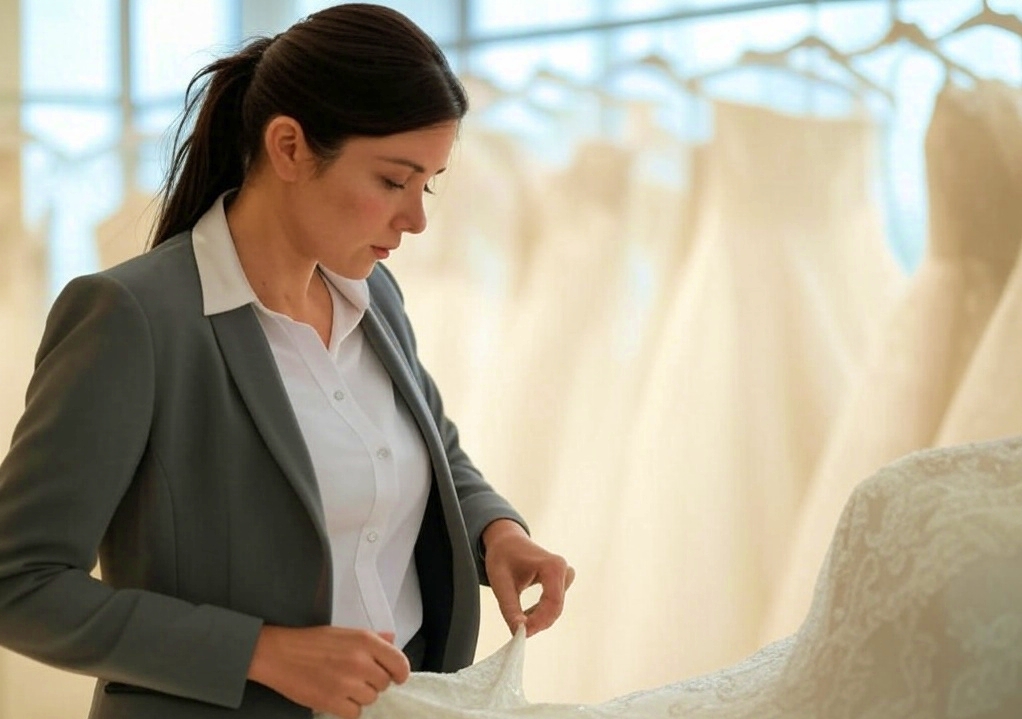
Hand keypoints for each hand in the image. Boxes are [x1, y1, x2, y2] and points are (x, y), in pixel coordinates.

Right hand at [247, 625, 409, 717]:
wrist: (278, 654)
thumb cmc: (310, 642)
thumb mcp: (344, 633)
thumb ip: (372, 639)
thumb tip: (392, 640)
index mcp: (365, 640)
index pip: (399, 662)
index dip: (400, 672)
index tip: (397, 677)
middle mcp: (360, 661)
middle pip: (384, 683)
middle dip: (373, 682)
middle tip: (356, 676)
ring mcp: (346, 682)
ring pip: (370, 699)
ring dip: (359, 696)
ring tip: (341, 684)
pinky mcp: (332, 701)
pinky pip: (354, 713)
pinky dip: (347, 708)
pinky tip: (335, 696)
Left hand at [482, 519, 574, 637]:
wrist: (506, 540)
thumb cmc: (502, 556)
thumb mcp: (501, 583)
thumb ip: (510, 609)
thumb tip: (518, 633)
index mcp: (553, 566)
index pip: (552, 604)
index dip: (539, 622)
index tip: (521, 633)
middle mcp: (564, 570)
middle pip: (555, 609)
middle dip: (537, 623)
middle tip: (515, 630)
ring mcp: (565, 576)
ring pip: (554, 609)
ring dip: (537, 618)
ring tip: (516, 615)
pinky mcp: (561, 581)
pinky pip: (553, 605)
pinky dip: (539, 613)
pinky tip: (524, 611)